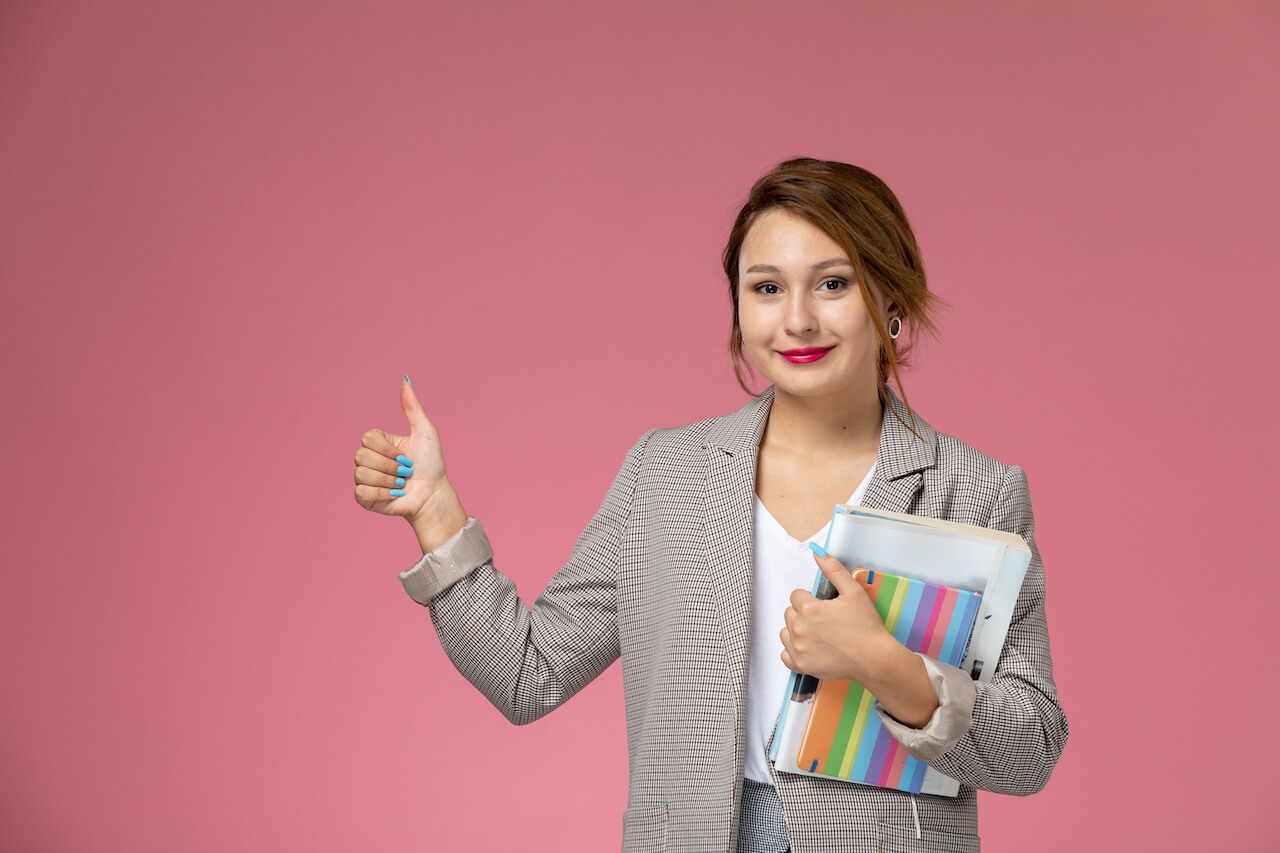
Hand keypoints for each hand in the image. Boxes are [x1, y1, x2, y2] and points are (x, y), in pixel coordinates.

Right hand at [353, 378, 457, 525]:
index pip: (367, 438)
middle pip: (361, 456)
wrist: (433, 494)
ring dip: (388, 480)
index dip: (387, 449)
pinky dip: (382, 493)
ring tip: (401, 484)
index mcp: (379, 443)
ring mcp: (365, 478)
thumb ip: (413, 407)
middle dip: (390, 466)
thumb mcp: (425, 432)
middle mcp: (368, 459)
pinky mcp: (364, 497)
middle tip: (406, 471)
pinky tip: (395, 494)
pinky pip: (360, 492)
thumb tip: (405, 380)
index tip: (406, 456)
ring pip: (361, 474)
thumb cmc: (431, 464)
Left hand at [780, 551, 897, 683]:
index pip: (796, 595)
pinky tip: (811, 648)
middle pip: (790, 612)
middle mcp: (800, 629)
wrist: (874, 659)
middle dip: (803, 613)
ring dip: (797, 630)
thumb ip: (833, 569)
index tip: (824, 606)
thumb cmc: (866, 627)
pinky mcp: (800, 666)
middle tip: (824, 620)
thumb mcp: (853, 592)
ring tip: (818, 634)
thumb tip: (818, 553)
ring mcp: (798, 650)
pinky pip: (785, 655)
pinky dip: (794, 651)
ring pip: (785, 632)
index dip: (811, 599)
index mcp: (809, 609)